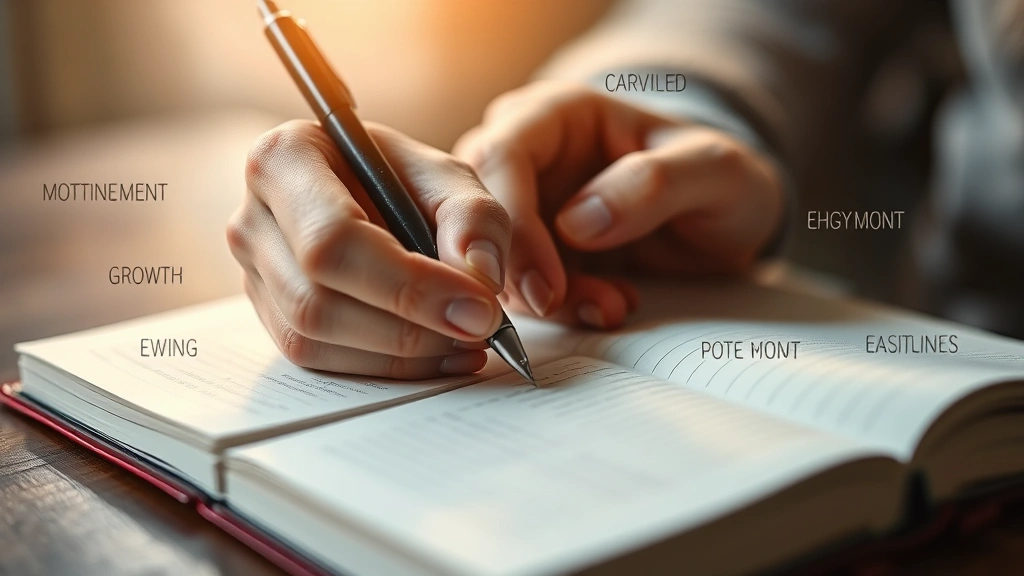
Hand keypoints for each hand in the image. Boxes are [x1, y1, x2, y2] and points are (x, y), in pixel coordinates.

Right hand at [229, 120, 511, 377]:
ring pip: (312, 337)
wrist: (373, 195)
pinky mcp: (269, 316)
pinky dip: (385, 367)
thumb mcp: (450, 179)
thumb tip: (478, 281)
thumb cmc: (406, 179)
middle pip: (315, 299)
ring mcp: (253, 272)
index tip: (477, 306)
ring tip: (467, 342)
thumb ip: (473, 219)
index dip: (407, 283)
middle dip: (407, 327)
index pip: (333, 238)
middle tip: (479, 330)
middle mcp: (252, 217)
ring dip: (400, 355)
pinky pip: (317, 359)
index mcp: (286, 159)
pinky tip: (438, 354)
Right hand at [454, 81, 783, 328]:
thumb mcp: (714, 169)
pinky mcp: (533, 251)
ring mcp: (526, 205)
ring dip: (541, 297)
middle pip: (478, 209)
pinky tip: (607, 308)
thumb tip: (576, 224)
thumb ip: (654, 183)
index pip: (504, 154)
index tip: (543, 282)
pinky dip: (559, 309)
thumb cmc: (717, 176)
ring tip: (609, 306)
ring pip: (494, 256)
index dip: (510, 221)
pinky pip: (522, 286)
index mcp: (558, 113)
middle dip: (510, 270)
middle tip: (553, 306)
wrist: (723, 218)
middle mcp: (528, 154)